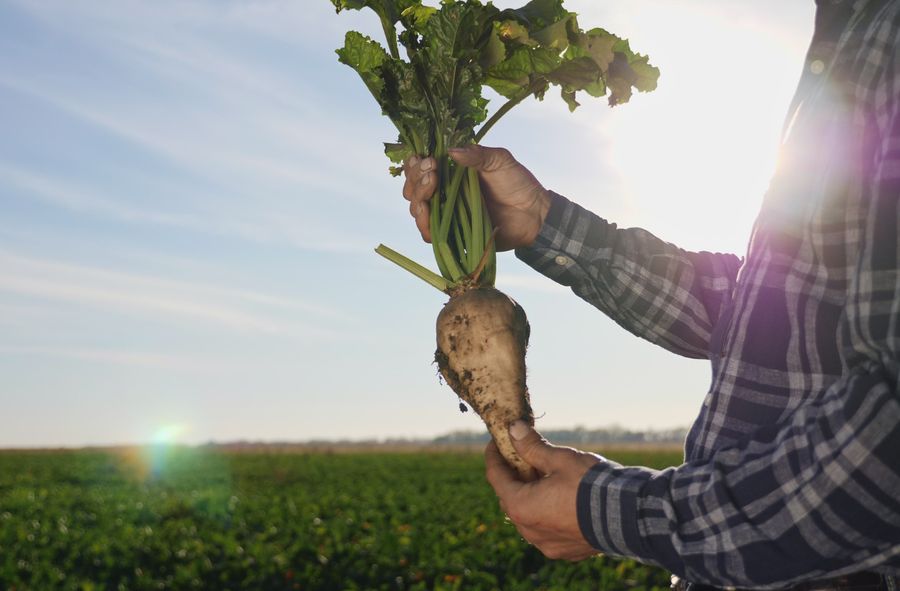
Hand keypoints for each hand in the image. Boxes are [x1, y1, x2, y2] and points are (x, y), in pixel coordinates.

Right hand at [402, 145, 550, 250]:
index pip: (420, 167)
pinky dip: (424, 225)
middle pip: (412, 188)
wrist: (534, 215)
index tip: (429, 161)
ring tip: (430, 192)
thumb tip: (451, 151)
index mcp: (450, 171)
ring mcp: (446, 214)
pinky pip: (429, 234)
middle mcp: (443, 192)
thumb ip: (476, 154)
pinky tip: (428, 215)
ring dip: (418, 201)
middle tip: (432, 174)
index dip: (416, 164)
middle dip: (416, 181)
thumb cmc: (518, 183)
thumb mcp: (499, 160)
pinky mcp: (452, 234)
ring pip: (417, 209)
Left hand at [485, 420, 600, 560]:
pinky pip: (546, 530)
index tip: (497, 441)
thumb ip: (532, 446)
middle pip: (510, 498)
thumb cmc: (591, 484)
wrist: (629, 517)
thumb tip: (514, 429)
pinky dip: (546, 513)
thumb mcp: (560, 459)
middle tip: (522, 455)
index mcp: (521, 507)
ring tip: (543, 476)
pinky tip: (560, 498)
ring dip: (530, 496)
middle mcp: (529, 531)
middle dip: (513, 476)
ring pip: (528, 516)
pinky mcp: (565, 551)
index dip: (494, 455)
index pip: (496, 477)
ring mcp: (546, 544)